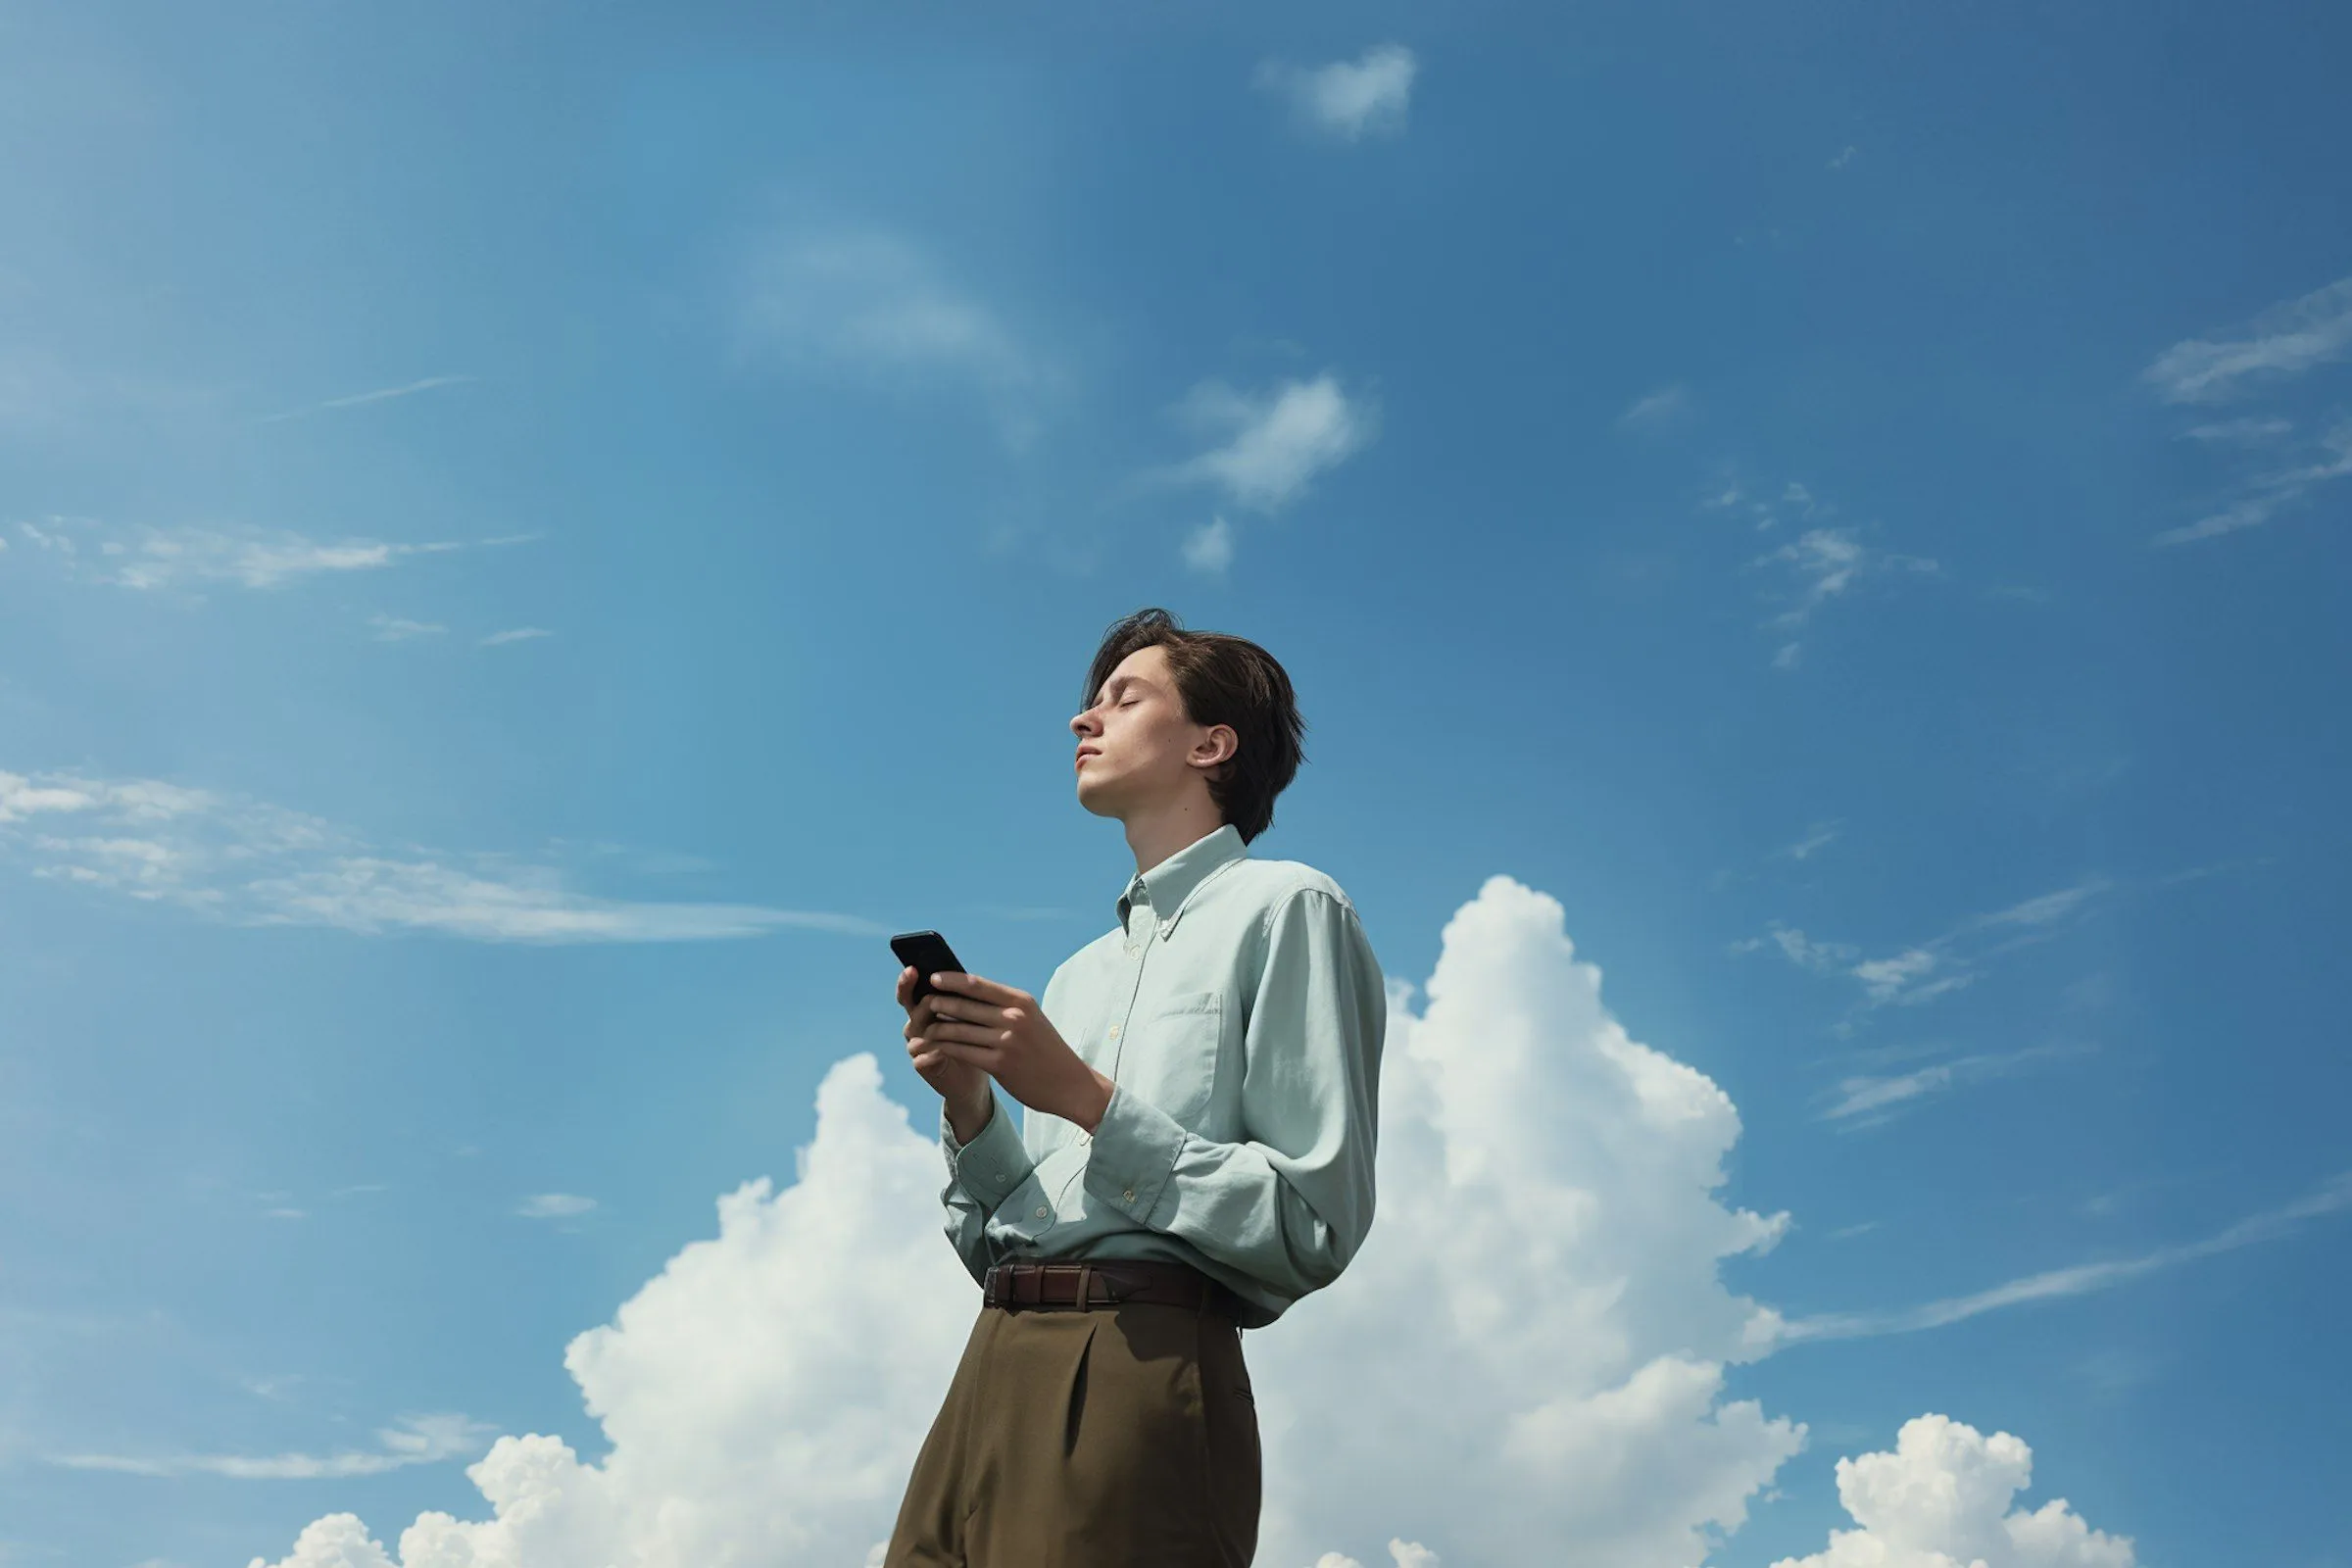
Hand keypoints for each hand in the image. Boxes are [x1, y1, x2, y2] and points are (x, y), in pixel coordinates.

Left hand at [912, 970, 1115, 1132]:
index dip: (951, 980)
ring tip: (923, 1029)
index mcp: (1020, 1001)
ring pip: (958, 1030)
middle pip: (963, 1006)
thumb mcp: (1030, 1019)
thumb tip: (965, 993)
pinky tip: (935, 1048)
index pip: (977, 984)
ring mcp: (1006, 1041)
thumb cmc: (1045, 1049)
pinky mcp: (999, 1064)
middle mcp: (1014, 1018)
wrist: (1069, 1084)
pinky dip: (944, 1049)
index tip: (932, 978)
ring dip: (936, 1029)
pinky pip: (961, 1052)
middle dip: (938, 1004)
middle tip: (922, 1005)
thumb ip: (1002, 1007)